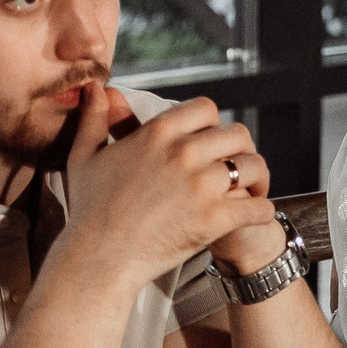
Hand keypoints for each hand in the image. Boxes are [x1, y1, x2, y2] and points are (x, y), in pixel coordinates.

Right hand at [59, 89, 274, 284]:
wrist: (97, 259)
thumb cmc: (89, 210)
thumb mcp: (84, 156)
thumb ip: (95, 118)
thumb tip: (99, 87)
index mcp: (158, 133)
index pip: (206, 108)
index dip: (212, 123)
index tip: (210, 141)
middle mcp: (184, 153)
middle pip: (237, 134)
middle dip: (240, 149)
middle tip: (237, 166)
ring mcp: (201, 186)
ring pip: (252, 166)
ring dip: (257, 177)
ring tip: (252, 188)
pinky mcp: (213, 219)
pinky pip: (257, 206)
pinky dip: (262, 210)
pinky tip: (256, 212)